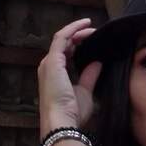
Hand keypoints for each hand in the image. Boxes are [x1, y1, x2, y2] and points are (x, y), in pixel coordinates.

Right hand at [37, 17, 102, 138]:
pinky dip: (73, 29)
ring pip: (63, 38)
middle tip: (94, 32)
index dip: (77, 44)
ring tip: (91, 27)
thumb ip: (89, 76)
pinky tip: (85, 24)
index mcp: (54, 74)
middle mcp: (48, 66)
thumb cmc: (72, 111)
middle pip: (63, 44)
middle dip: (79, 36)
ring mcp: (49, 62)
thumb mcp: (85, 92)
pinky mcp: (53, 60)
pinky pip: (62, 38)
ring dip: (77, 31)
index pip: (65, 53)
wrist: (62, 121)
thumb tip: (97, 63)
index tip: (92, 40)